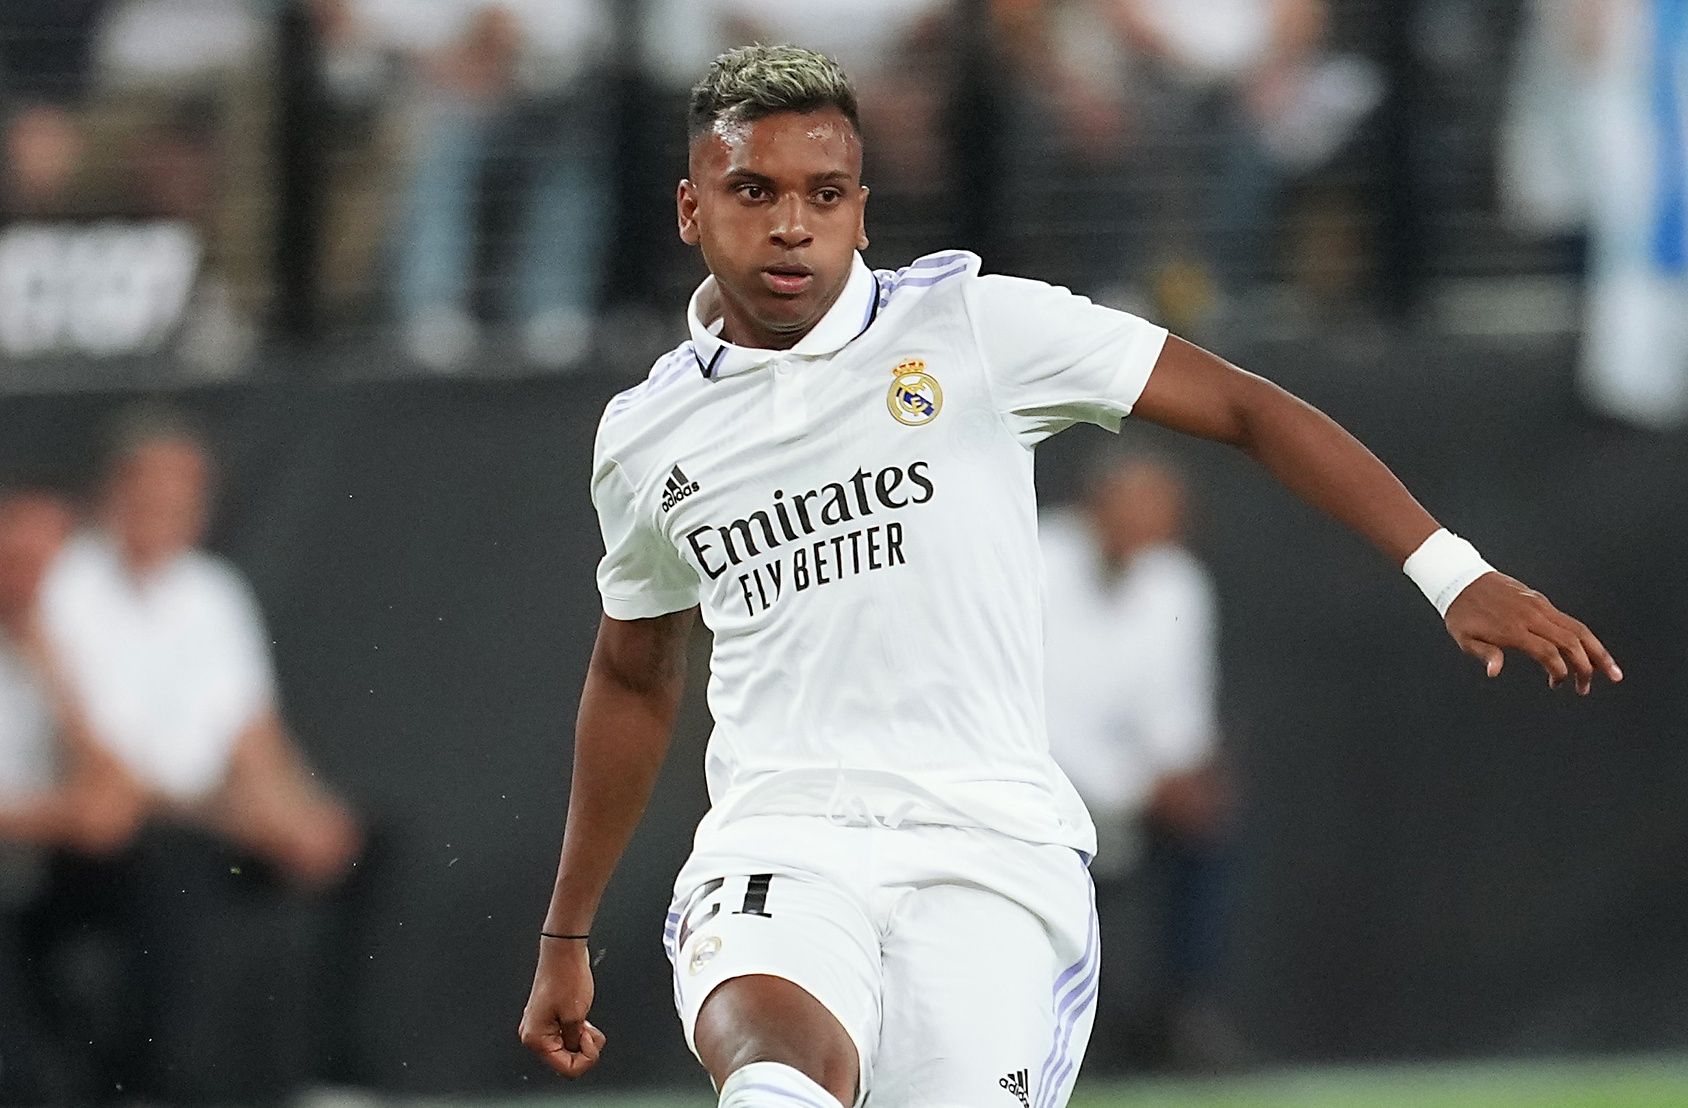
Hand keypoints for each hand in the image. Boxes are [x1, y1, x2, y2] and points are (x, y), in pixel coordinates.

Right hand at [518, 936, 604, 1076]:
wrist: (564, 952)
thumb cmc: (566, 976)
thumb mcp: (576, 1016)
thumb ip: (576, 1043)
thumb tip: (577, 1054)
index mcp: (535, 1038)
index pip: (566, 1069)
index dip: (585, 1057)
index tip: (589, 1038)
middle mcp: (532, 1035)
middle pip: (565, 1061)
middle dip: (583, 1048)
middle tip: (587, 1027)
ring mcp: (539, 1026)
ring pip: (566, 1049)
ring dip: (580, 1039)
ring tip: (583, 1020)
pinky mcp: (547, 1019)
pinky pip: (564, 1036)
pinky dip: (576, 1031)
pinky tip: (579, 1017)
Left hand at [1444, 572, 1621, 694]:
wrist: (1460, 578)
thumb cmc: (1461, 613)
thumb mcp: (1465, 638)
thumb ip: (1485, 654)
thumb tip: (1494, 672)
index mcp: (1513, 629)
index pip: (1548, 652)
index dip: (1558, 671)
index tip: (1556, 684)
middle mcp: (1531, 616)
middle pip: (1571, 641)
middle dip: (1587, 667)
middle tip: (1586, 688)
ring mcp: (1539, 606)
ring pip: (1577, 629)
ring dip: (1597, 651)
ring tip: (1611, 672)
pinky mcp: (1541, 600)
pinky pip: (1569, 620)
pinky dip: (1584, 638)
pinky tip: (1590, 652)